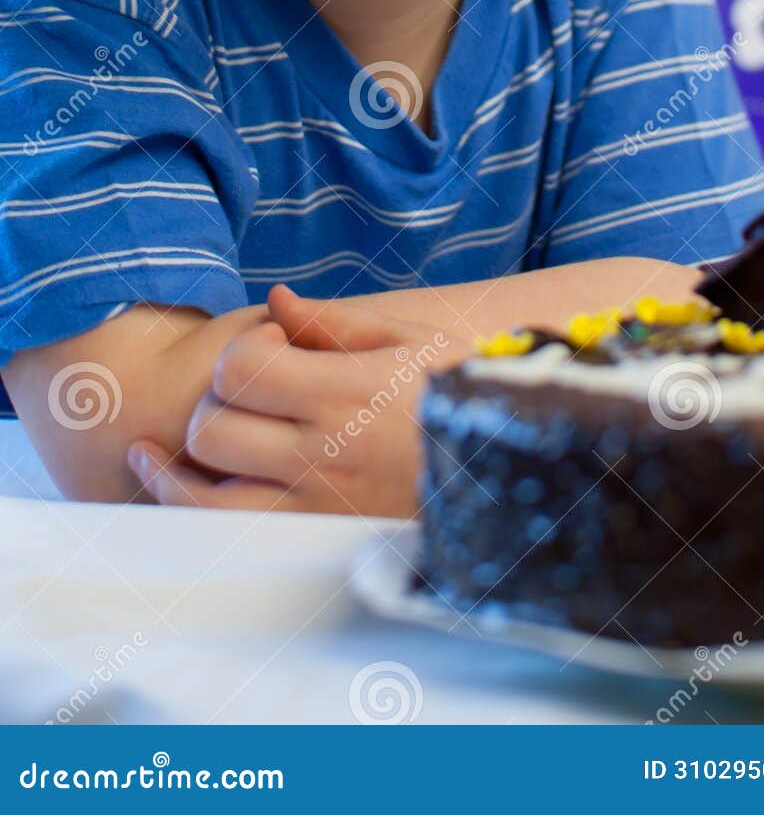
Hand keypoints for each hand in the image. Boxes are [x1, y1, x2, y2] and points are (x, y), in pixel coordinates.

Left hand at [128, 287, 458, 515]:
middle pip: (211, 427)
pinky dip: (188, 504)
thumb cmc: (461, 394)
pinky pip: (227, 535)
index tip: (278, 350)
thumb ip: (335, 322)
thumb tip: (276, 301)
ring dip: (187, 460)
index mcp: (345, 394)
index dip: (246, 352)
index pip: (238, 369)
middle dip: (217, 402)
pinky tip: (167, 475)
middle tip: (255, 395)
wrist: (514, 473)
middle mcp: (322, 456)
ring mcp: (315, 510)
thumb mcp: (409, 342)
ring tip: (185, 439)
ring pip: (203, 492)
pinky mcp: (315, 544)